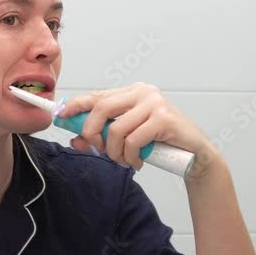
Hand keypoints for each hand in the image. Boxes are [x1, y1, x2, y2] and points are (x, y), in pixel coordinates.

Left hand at [58, 82, 221, 177]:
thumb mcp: (127, 139)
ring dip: (115, 152)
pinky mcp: (163, 118)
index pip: (97, 95)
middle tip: (98, 149)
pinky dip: (130, 157)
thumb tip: (75, 140)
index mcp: (132, 92)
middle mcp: (142, 92)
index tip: (60, 115)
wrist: (194, 156)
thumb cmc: (159, 144)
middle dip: (92, 133)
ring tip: (125, 160)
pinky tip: (138, 162)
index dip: (76, 105)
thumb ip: (103, 137)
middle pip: (101, 108)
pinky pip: (132, 140)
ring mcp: (154, 103)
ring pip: (116, 129)